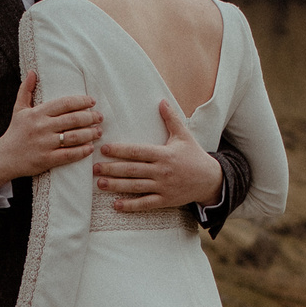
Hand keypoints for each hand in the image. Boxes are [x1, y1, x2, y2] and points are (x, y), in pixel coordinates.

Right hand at [0, 70, 99, 185]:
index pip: (64, 104)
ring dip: (90, 134)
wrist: (4, 157)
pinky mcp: (46, 159)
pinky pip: (69, 154)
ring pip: (73, 137)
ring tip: (99, 131)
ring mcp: (44, 144)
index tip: (92, 102)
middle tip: (100, 117)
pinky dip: (82, 151)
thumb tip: (32, 72)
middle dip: (90, 118)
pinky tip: (90, 147)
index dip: (81, 102)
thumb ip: (26, 90)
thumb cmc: (15, 132)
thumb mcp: (19, 109)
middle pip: (72, 120)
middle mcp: (42, 127)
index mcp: (37, 113)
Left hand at [95, 99, 219, 211]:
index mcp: (164, 154)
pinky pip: (145, 203)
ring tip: (100, 184)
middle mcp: (162, 171)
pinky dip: (131, 205)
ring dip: (116, 186)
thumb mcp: (184, 136)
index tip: (104, 149)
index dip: (120, 150)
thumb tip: (162, 101)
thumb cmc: (194, 155)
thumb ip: (171, 119)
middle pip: (132, 170)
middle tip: (94, 168)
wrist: (210, 179)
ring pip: (136, 187)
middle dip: (112, 169)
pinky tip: (116, 205)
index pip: (137, 151)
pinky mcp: (165, 200)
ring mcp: (163, 187)